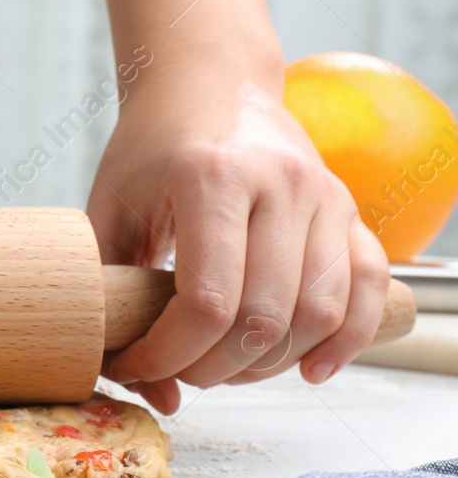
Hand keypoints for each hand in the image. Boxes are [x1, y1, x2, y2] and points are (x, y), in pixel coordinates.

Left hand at [82, 0, 388, 413]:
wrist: (206, 85)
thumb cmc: (150, 150)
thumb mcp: (109, 208)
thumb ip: (112, 293)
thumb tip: (151, 392)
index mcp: (209, 177)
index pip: (207, 301)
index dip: (169, 354)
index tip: (137, 365)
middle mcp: (278, 183)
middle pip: (263, 316)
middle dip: (214, 368)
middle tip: (178, 371)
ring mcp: (322, 195)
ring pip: (319, 313)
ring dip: (270, 363)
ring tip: (225, 366)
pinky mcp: (348, 209)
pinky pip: (368, 288)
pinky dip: (346, 340)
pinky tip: (307, 368)